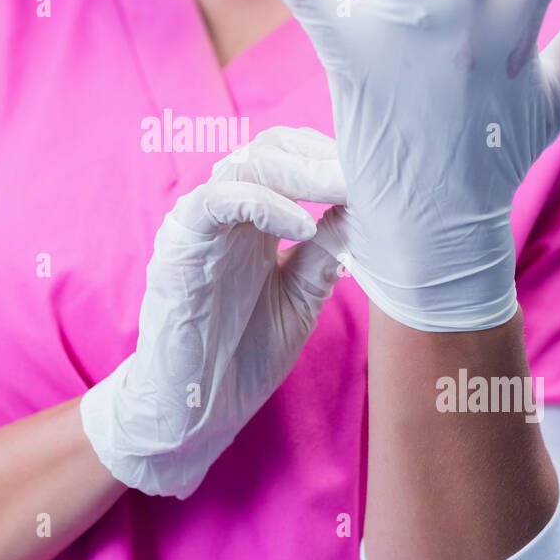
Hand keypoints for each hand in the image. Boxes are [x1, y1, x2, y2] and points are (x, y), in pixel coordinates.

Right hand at [80, 126, 346, 497]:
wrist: (195, 411)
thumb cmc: (242, 355)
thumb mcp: (301, 296)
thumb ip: (325, 251)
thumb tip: (366, 206)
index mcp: (256, 220)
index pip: (292, 158)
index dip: (333, 158)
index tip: (381, 174)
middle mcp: (227, 213)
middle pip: (271, 148)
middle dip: (322, 155)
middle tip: (369, 172)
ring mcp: (200, 225)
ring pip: (245, 164)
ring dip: (300, 171)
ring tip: (343, 188)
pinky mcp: (179, 245)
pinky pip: (217, 201)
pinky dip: (264, 204)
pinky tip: (303, 226)